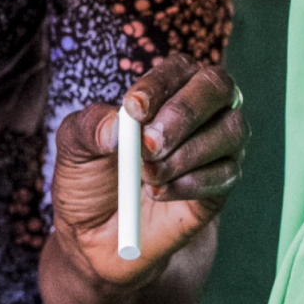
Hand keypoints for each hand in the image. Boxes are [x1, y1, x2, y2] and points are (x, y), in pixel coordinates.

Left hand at [51, 54, 246, 288]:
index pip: (179, 68)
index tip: (133, 110)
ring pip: (230, 132)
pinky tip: (158, 194)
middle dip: (183, 114)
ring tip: (145, 175)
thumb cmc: (89, 178)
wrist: (96, 235)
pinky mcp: (223, 184)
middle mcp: (201, 110)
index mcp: (165, 89)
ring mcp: (218, 146)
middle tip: (149, 145)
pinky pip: (226, 174)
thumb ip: (89, 127)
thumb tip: (118, 125)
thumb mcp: (73, 149)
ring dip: (185, 155)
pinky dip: (190, 184)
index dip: (160, 84)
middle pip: (218, 87)